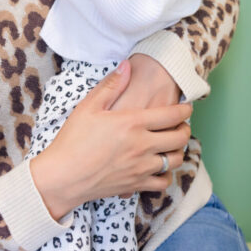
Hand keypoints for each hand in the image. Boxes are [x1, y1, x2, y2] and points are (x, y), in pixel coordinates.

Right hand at [29, 60, 191, 220]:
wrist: (63, 176)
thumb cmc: (73, 139)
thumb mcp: (88, 107)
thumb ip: (111, 85)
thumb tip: (127, 65)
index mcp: (132, 123)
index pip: (172, 115)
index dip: (185, 110)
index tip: (187, 107)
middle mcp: (142, 145)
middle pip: (179, 138)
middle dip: (185, 129)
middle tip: (181, 125)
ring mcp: (141, 167)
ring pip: (175, 160)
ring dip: (178, 151)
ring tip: (172, 145)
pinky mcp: (136, 185)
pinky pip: (163, 182)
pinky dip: (167, 175)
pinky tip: (160, 168)